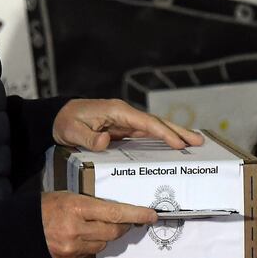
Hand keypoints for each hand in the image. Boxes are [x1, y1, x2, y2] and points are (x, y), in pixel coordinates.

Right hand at [41, 191, 155, 257]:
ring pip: (103, 245)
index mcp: (77, 208)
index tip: (151, 215)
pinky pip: (89, 254)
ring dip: (105, 236)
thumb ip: (90, 205)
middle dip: (123, 226)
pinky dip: (90, 246)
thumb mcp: (67, 196)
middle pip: (113, 232)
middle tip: (127, 220)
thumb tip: (114, 212)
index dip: (136, 214)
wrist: (17, 231)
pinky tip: (80, 238)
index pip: (115, 212)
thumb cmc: (43, 207)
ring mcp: (72, 248)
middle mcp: (76, 230)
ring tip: (94, 227)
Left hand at [52, 98, 203, 151]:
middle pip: (156, 122)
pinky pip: (145, 135)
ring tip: (194, 144)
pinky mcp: (122, 129)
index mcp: (117, 111)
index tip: (180, 144)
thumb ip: (88, 137)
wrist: (57, 117)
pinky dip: (160, 139)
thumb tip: (104, 141)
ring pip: (154, 128)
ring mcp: (124, 121)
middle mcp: (124, 114)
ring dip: (173, 135)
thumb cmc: (65, 122)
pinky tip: (172, 146)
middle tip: (199, 141)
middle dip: (178, 131)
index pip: (146, 122)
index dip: (164, 133)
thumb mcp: (72, 131)